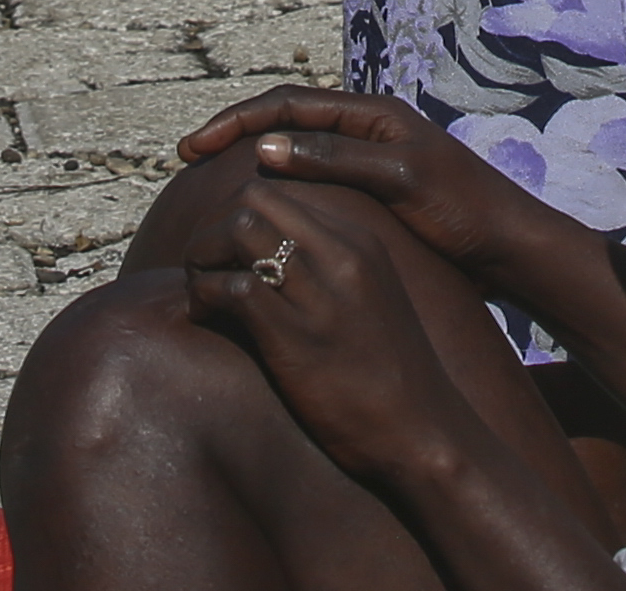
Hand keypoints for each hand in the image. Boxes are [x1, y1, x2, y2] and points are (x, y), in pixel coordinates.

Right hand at [176, 90, 555, 285]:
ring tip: (211, 188)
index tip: (193, 148)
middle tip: (188, 161)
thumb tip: (266, 151)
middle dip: (235, 136)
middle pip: (286, 122)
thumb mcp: (401, 183)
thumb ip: (338, 163)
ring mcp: (371, 162)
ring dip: (254, 163)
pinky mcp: (375, 195)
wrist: (511, 248)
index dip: (237, 122)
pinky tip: (261, 221)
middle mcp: (369, 131)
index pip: (288, 105)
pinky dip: (281, 192)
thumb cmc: (464, 212)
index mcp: (374, 115)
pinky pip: (315, 183)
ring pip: (297, 153)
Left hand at [183, 180, 487, 490]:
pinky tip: (203, 316)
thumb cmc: (390, 377)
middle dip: (213, 225)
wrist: (423, 432)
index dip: (235, 213)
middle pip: (254, 197)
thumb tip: (266, 261)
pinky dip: (205, 295)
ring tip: (201, 290)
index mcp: (360, 242)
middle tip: (203, 265)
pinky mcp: (297, 337)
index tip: (222, 248)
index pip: (280, 192)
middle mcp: (341, 256)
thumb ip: (328, 270)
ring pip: (238, 230)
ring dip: (203, 254)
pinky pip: (234, 287)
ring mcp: (320, 295)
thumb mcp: (369, 301)